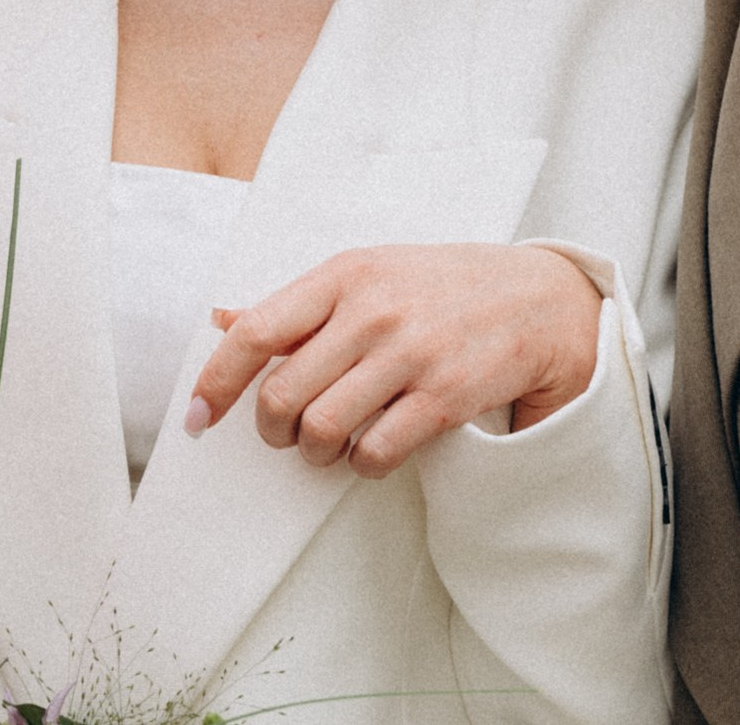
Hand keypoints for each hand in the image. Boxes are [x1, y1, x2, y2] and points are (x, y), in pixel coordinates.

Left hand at [184, 243, 603, 478]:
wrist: (542, 299)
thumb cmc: (443, 287)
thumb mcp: (369, 273)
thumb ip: (297, 303)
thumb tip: (220, 318)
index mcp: (345, 274)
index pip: (256, 332)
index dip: (215, 382)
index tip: (197, 418)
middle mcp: (373, 310)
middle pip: (283, 395)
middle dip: (273, 430)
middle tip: (287, 433)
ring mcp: (410, 354)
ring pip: (322, 430)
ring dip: (316, 453)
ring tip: (330, 445)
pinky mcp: (445, 396)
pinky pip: (375, 453)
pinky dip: (363, 465)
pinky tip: (372, 451)